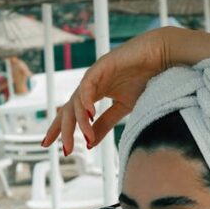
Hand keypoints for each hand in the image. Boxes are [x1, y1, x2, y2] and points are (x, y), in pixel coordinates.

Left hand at [40, 28, 169, 155]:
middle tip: (65, 150)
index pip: (71, 113)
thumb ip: (105, 123)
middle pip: (68, 109)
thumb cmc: (145, 79)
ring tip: (86, 138)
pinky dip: (86, 100)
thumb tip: (89, 143)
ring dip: (80, 122)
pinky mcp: (102, 65)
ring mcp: (94, 74)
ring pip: (77, 101)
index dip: (60, 129)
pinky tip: (88, 114)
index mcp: (93, 94)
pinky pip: (87, 85)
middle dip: (63, 130)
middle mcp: (90, 85)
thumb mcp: (123, 108)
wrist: (161, 57)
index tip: (48, 145)